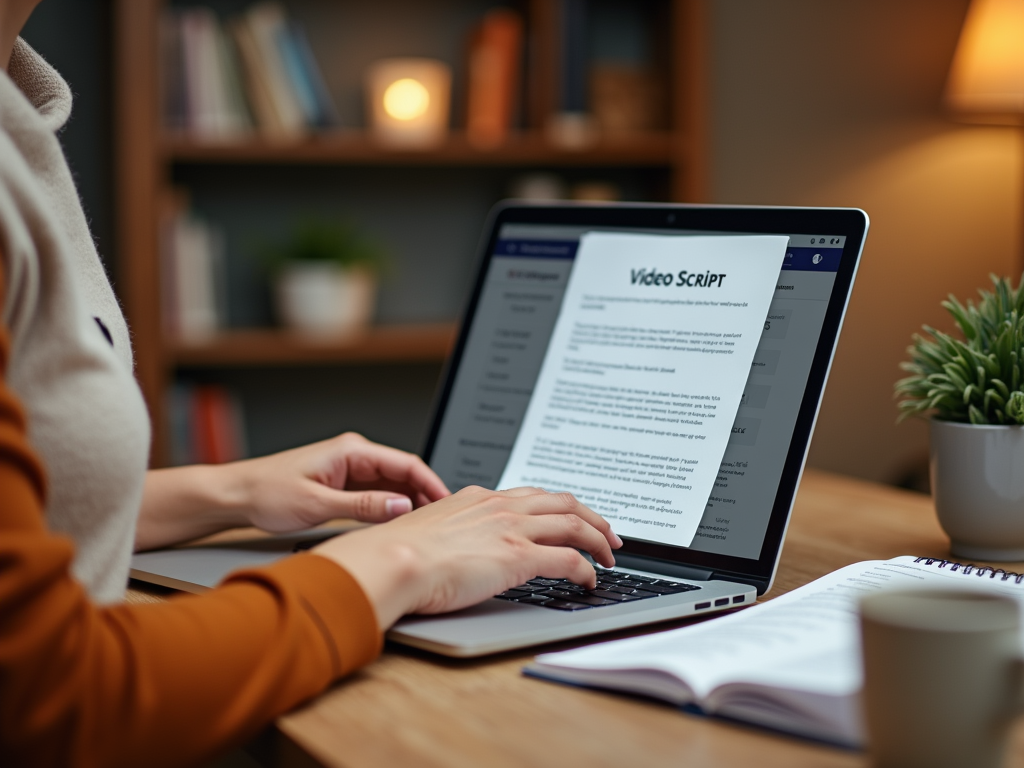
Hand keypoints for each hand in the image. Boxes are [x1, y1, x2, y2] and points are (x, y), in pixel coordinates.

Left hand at [136, 433, 449, 551]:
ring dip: (410, 503)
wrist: (235, 495)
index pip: (407, 463)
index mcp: (352, 451)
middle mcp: (354, 455)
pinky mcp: (342, 483)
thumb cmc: (266, 493)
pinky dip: (392, 508)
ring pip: (393, 485)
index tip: (448, 504)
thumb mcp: (317, 504)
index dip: (432, 484)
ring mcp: (349, 469)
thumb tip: (401, 506)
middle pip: (404, 473)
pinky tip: (400, 525)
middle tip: (445, 521)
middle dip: (426, 495)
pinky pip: (377, 493)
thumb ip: (363, 506)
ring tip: (428, 527)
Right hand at [312, 485, 622, 629]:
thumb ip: (450, 532)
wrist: (393, 559)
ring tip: (609, 557)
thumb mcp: (429, 530)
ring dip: (599, 540)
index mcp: (479, 498)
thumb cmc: (398, 552)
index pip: (532, 496)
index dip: (559, 507)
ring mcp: (512, 529)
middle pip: (564, 502)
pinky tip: (589, 580)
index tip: (571, 518)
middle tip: (607, 534)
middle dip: (592, 517)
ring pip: (576, 524)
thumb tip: (453, 547)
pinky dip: (587, 569)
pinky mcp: (519, 556)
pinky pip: (570, 559)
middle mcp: (500, 506)